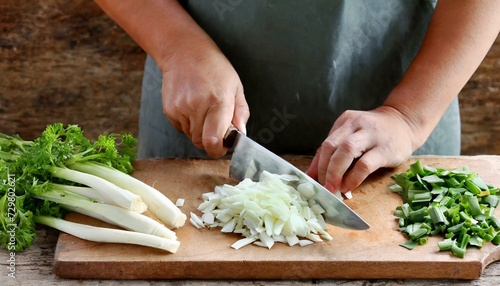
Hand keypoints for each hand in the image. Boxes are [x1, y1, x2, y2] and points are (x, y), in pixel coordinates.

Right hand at [160, 42, 249, 157]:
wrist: (184, 52)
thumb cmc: (214, 68)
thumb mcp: (235, 86)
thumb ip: (240, 113)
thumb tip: (241, 134)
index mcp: (218, 102)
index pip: (213, 140)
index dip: (218, 149)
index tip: (223, 146)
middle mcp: (197, 107)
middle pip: (202, 142)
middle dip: (211, 139)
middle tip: (216, 125)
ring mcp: (180, 109)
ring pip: (191, 136)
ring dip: (199, 130)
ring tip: (203, 109)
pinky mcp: (169, 110)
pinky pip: (181, 128)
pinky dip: (188, 123)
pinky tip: (192, 106)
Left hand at [306, 106, 419, 192]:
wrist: (405, 123)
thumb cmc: (375, 134)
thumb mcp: (352, 136)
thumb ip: (335, 152)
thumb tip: (314, 175)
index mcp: (345, 121)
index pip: (325, 144)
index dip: (316, 166)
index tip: (312, 182)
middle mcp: (355, 124)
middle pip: (331, 146)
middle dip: (323, 169)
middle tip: (322, 187)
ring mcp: (371, 135)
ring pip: (346, 151)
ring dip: (335, 172)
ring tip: (332, 188)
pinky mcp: (385, 149)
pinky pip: (364, 164)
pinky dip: (353, 177)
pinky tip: (349, 186)